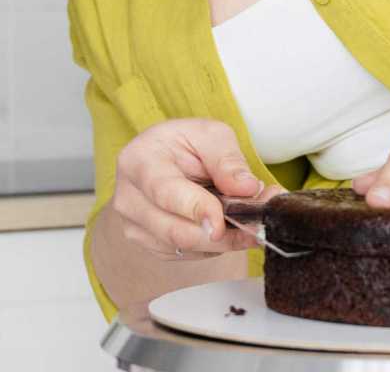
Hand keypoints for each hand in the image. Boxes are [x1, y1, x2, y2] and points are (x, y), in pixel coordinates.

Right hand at [112, 117, 285, 259]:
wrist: (164, 162)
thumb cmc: (184, 145)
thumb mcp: (209, 135)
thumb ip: (227, 159)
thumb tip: (246, 188)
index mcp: (138, 161)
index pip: (165, 192)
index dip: (195, 209)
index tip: (221, 223)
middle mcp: (128, 199)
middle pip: (176, 230)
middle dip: (225, 232)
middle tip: (261, 222)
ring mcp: (135, 228)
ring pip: (186, 248)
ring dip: (228, 240)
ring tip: (253, 218)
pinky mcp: (150, 247)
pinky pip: (189, 255)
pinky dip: (217, 246)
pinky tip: (229, 225)